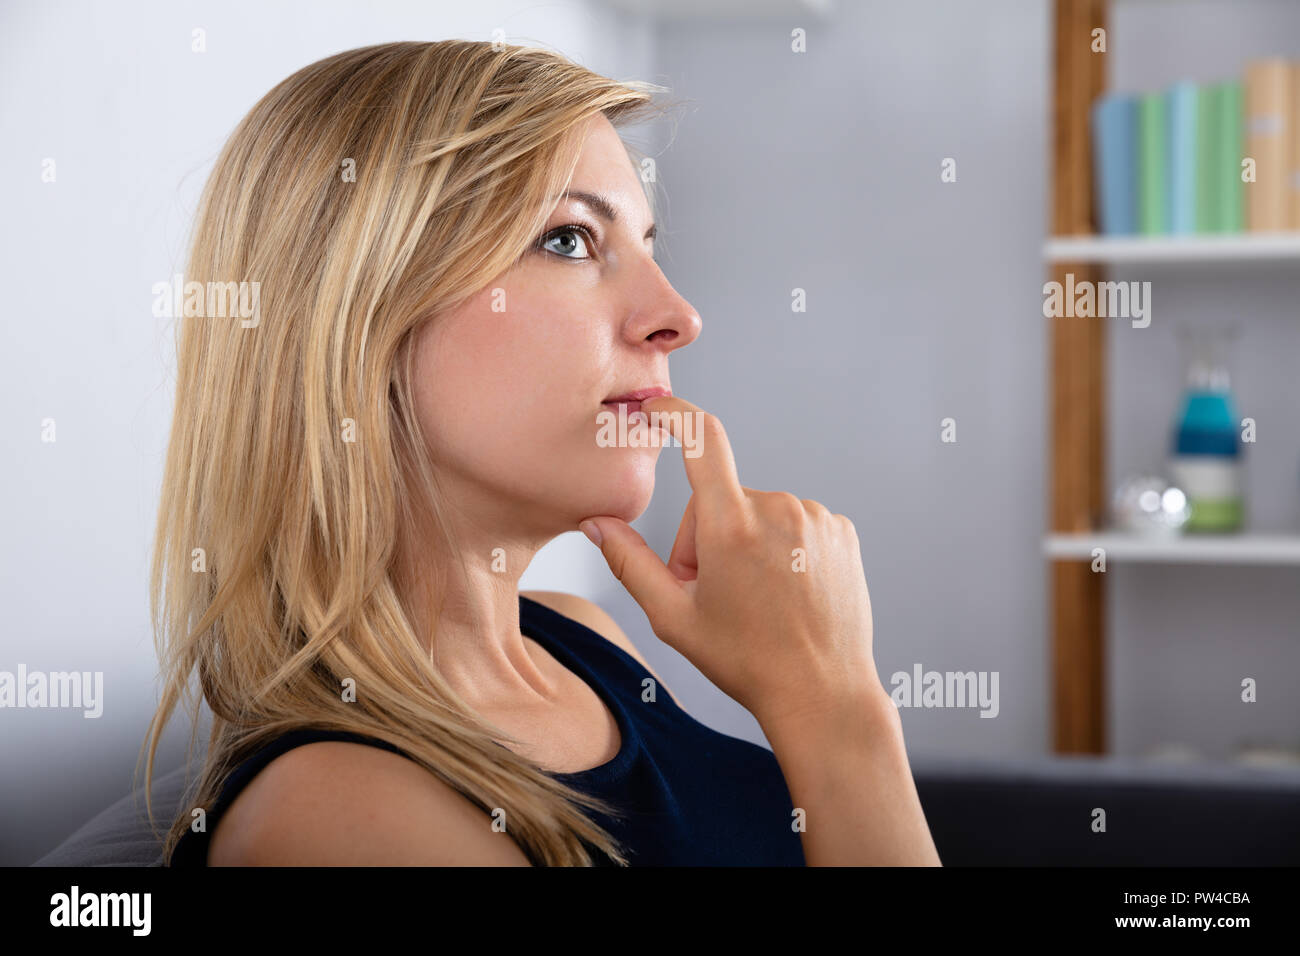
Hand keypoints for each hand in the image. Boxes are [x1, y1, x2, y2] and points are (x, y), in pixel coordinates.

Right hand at [578, 395, 886, 729]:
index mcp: (731, 525)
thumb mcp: (673, 616)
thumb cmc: (744, 660)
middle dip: (707, 538)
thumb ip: (628, 562)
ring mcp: (815, 518)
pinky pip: (794, 524)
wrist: (822, 692)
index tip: (657, 406)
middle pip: (721, 500)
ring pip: (758, 514)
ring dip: (747, 545)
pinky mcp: (840, 530)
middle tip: (716, 595)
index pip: (701, 438)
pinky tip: (787, 592)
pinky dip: (782, 550)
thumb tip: (593, 522)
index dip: (675, 413)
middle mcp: (777, 508)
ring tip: (756, 600)